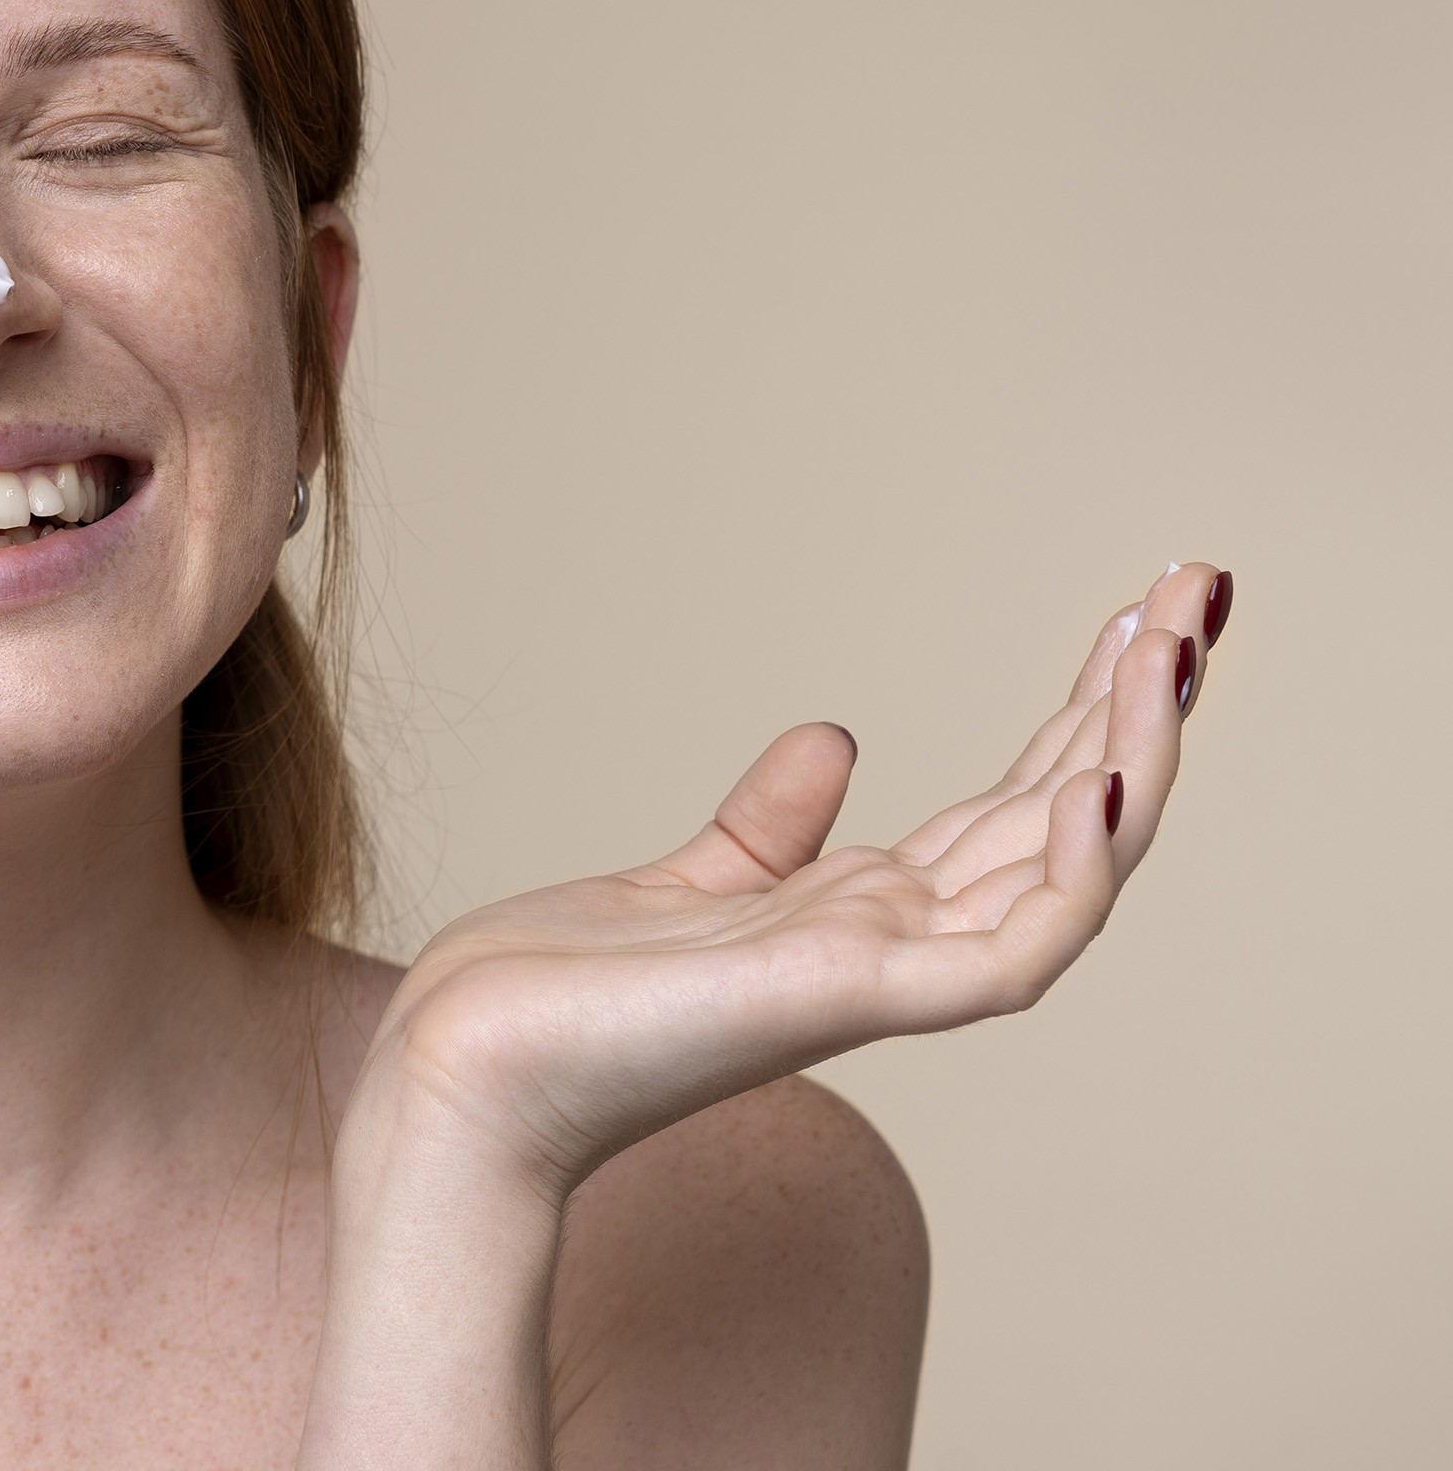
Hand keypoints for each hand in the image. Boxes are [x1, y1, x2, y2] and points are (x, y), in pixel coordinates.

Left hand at [343, 561, 1231, 1210]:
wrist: (464, 1068)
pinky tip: (1098, 782)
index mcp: (857, 916)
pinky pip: (1007, 955)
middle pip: (1063, 824)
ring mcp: (878, 976)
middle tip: (1197, 593)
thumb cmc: (554, 998)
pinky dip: (1070, 876)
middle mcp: (890, 945)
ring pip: (1066, 873)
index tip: (1136, 620)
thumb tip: (835, 738)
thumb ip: (769, 826)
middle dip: (1136, 711)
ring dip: (1131, 758)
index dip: (1081, 717)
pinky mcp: (845, 1000)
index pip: (1014, 810)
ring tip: (1173, 650)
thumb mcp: (685, 881)